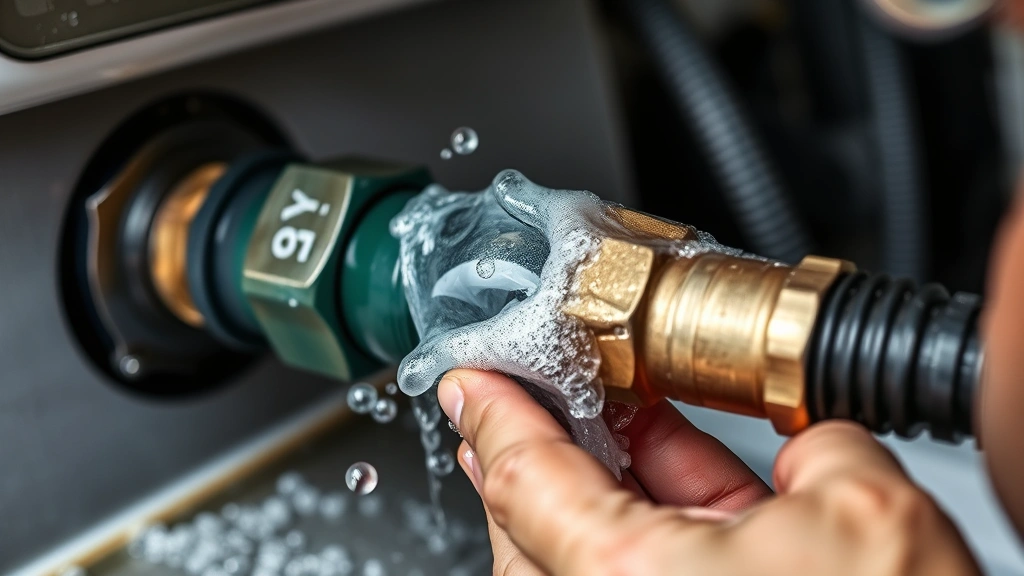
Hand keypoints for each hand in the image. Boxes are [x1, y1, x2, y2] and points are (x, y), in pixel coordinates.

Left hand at [438, 369, 980, 575]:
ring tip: (615, 423)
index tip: (472, 382)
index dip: (496, 411)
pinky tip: (669, 476)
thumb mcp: (864, 510)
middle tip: (544, 396)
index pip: (524, 477)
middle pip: (532, 526)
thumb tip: (809, 441)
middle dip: (537, 451)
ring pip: (580, 556)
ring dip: (593, 483)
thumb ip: (810, 445)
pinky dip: (641, 522)